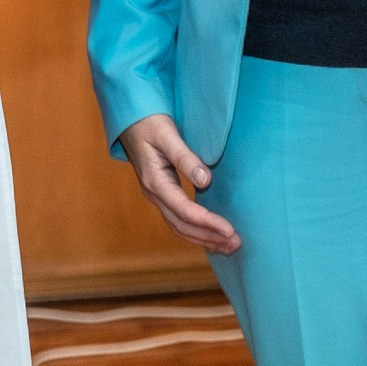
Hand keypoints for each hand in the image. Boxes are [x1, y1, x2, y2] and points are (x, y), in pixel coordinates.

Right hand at [118, 113, 239, 254]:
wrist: (130, 119)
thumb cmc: (149, 123)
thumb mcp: (167, 135)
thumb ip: (185, 157)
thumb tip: (206, 180)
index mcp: (155, 182)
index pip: (184, 211)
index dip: (207, 223)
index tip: (230, 230)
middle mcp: (155, 194)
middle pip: (182, 225)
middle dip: (209, 237)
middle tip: (236, 243)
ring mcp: (157, 196)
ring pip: (179, 227)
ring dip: (204, 239)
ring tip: (229, 246)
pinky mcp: (163, 194)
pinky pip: (178, 220)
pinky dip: (196, 231)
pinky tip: (211, 235)